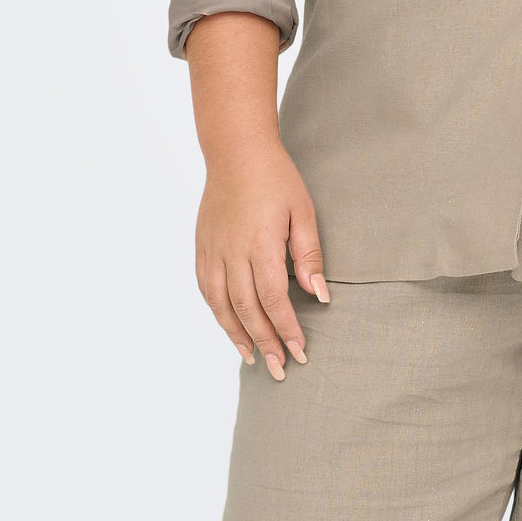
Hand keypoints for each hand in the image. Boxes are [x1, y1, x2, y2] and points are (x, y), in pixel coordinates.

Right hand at [194, 145, 330, 379]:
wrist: (236, 151)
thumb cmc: (277, 179)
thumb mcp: (303, 211)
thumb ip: (309, 255)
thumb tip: (320, 295)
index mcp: (260, 244)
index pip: (274, 300)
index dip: (287, 329)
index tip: (300, 352)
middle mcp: (232, 252)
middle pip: (247, 310)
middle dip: (266, 342)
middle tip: (279, 369)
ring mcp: (212, 250)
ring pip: (221, 305)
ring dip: (237, 335)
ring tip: (253, 358)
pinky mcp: (201, 246)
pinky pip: (205, 289)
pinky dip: (217, 313)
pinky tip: (229, 326)